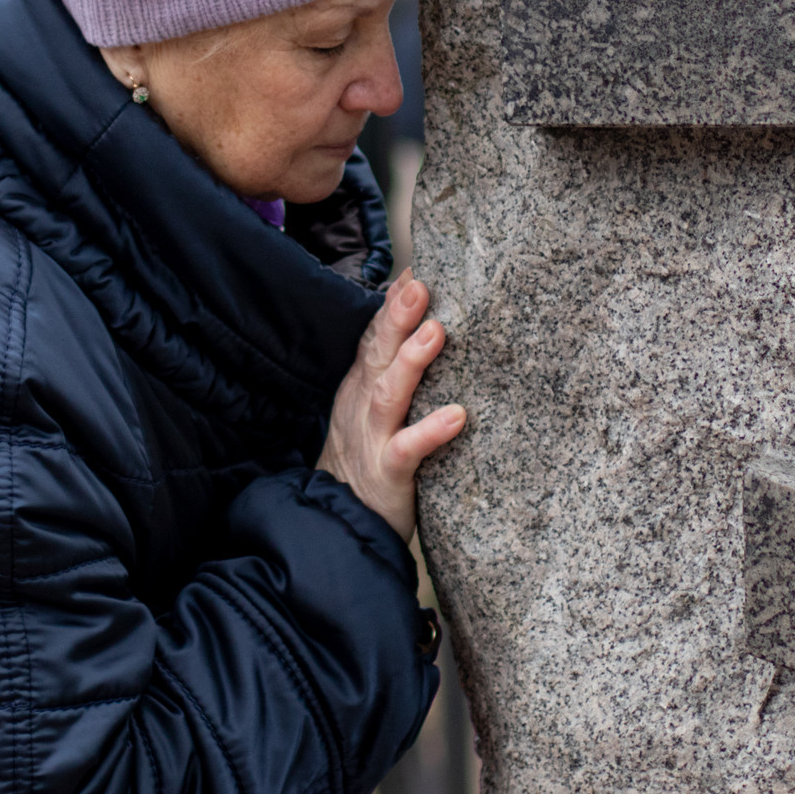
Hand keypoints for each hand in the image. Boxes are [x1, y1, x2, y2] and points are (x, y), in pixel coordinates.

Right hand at [316, 274, 465, 541]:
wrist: (337, 521)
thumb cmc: (366, 457)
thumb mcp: (369, 405)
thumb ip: (387, 363)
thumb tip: (415, 314)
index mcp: (360, 386)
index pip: (374, 337)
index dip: (391, 305)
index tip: (416, 272)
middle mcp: (363, 406)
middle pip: (378, 355)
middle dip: (397, 319)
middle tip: (421, 286)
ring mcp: (373, 438)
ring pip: (389, 395)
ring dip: (411, 362)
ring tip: (436, 334)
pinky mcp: (387, 472)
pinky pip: (407, 450)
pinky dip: (430, 432)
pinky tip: (458, 417)